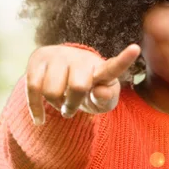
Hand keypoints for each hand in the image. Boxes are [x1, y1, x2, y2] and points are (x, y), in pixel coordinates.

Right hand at [25, 43, 140, 124]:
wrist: (61, 76)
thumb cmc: (88, 91)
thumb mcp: (101, 101)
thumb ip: (106, 98)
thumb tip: (101, 91)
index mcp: (100, 69)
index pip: (114, 67)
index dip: (124, 60)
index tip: (135, 49)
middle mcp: (79, 59)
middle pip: (77, 87)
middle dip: (72, 104)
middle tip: (71, 106)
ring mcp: (57, 57)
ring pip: (52, 91)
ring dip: (55, 104)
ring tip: (60, 100)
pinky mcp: (38, 60)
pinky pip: (32, 88)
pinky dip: (35, 109)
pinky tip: (39, 120)